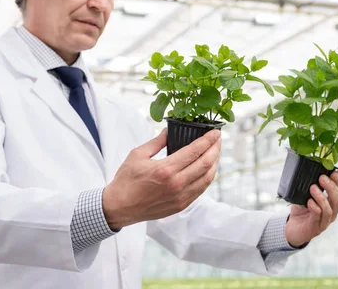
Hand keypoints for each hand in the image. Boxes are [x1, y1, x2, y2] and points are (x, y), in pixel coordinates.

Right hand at [102, 128, 220, 229]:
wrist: (119, 207)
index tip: (215, 132)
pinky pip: (200, 190)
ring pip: (207, 178)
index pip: (195, 151)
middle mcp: (176, 184)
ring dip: (214, 163)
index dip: (208, 140)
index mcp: (166, 169)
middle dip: (215, 149)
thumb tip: (169, 130)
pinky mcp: (180, 205)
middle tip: (218, 139)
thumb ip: (157, 142)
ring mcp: (180, 197)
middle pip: (206, 164)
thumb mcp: (138, 155)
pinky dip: (207, 177)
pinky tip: (207, 169)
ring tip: (215, 152)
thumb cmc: (126, 180)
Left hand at [284, 171, 337, 247]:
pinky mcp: (314, 229)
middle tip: (322, 178)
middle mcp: (331, 214)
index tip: (333, 172)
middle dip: (331, 188)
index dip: (337, 182)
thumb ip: (309, 186)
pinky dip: (315, 208)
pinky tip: (309, 202)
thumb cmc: (301, 210)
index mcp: (331, 204)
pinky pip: (318, 218)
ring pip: (329, 210)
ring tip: (313, 187)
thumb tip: (308, 171)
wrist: (292, 229)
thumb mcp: (305, 196)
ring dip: (321, 197)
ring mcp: (324, 222)